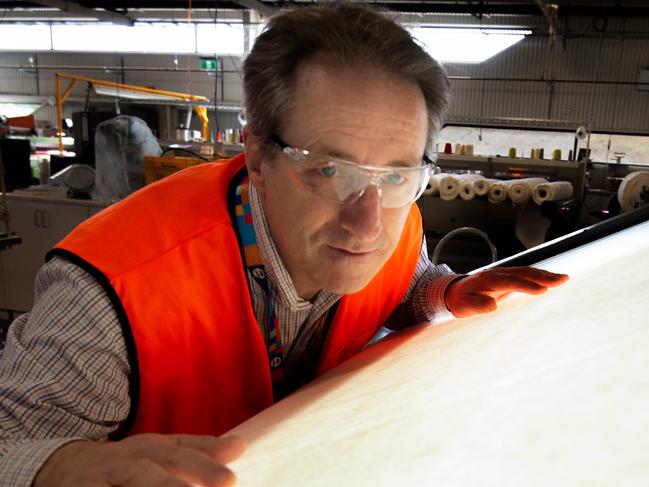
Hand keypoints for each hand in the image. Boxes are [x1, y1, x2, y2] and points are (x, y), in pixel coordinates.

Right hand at [35, 433, 245, 486]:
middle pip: (149, 474)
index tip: (231, 478)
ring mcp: (98, 482)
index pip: (179, 456)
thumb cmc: (126, 463)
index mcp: (149, 449)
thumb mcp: (160, 451)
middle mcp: (124, 463)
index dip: (204, 465)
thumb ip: (199, 451)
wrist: (61, 468)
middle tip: (215, 486)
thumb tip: (241, 446)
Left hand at [445, 266, 568, 317]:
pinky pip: (526, 275)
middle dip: (543, 276)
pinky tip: (553, 280)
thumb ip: (477, 305)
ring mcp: (504, 274)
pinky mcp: (508, 278)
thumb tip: (492, 305)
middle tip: (562, 280)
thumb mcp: (463, 306)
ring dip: (545, 275)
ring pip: (527, 272)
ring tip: (564, 279)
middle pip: (523, 272)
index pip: (510, 281)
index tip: (541, 290)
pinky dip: (540, 276)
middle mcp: (498, 273)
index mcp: (488, 279)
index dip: (525, 285)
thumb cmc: (460, 300)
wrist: (454, 291)